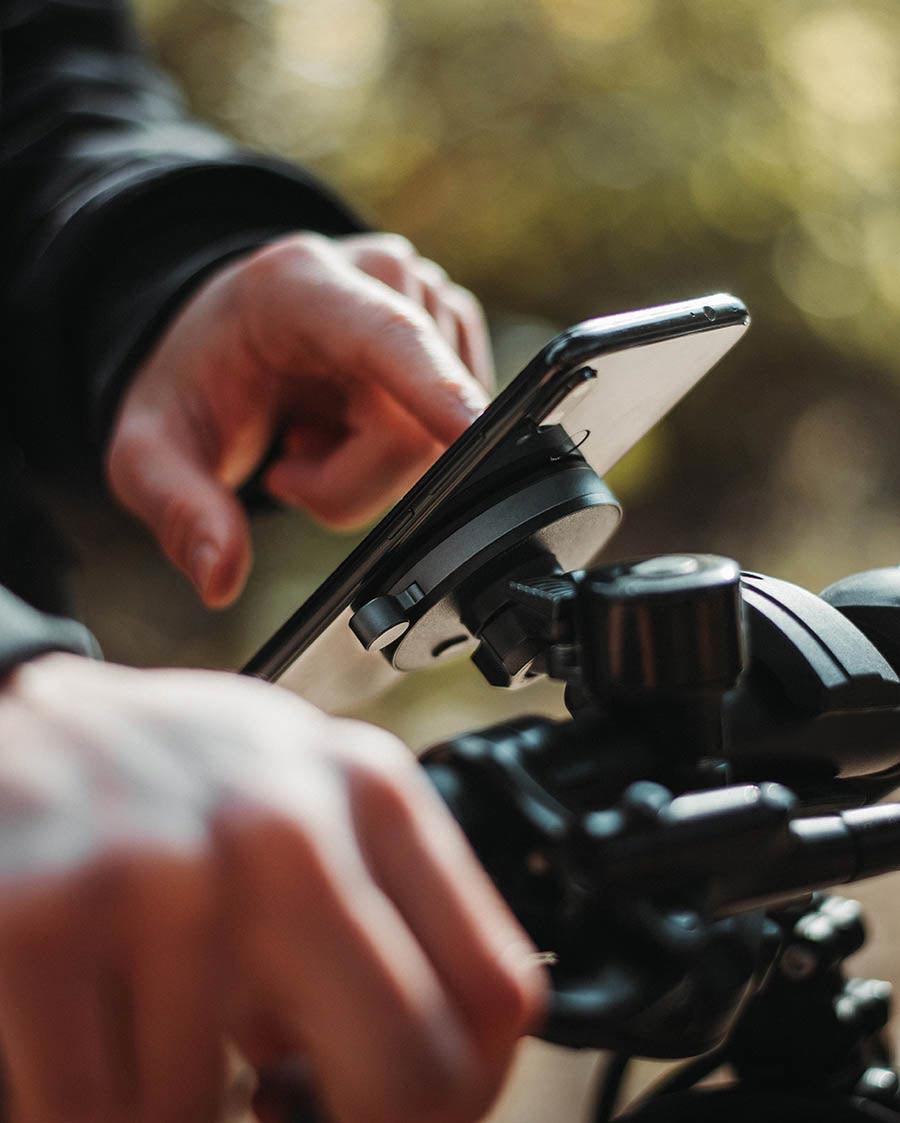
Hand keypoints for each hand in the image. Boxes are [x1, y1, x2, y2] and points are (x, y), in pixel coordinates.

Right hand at [0, 654, 544, 1122]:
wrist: (25, 719)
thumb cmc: (180, 781)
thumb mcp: (307, 812)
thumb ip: (380, 925)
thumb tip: (434, 1085)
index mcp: (372, 793)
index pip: (498, 992)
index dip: (465, 1094)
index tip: (407, 1108)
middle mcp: (289, 824)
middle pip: (407, 1073)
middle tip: (284, 1119)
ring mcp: (170, 869)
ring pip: (212, 1117)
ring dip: (183, 1113)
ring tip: (156, 1032)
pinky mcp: (46, 917)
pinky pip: (96, 1112)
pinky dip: (92, 1105)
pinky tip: (95, 1038)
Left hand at [106, 233, 493, 606]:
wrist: (222, 340)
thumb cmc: (193, 385)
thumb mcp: (150, 450)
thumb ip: (179, 509)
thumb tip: (219, 578)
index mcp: (299, 286)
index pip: (386, 339)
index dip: (435, 389)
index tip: (473, 431)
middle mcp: (379, 278)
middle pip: (412, 426)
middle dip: (350, 483)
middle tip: (288, 468)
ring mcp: (426, 302)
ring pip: (440, 440)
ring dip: (371, 471)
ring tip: (313, 436)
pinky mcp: (453, 331)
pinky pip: (451, 432)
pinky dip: (396, 457)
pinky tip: (349, 425)